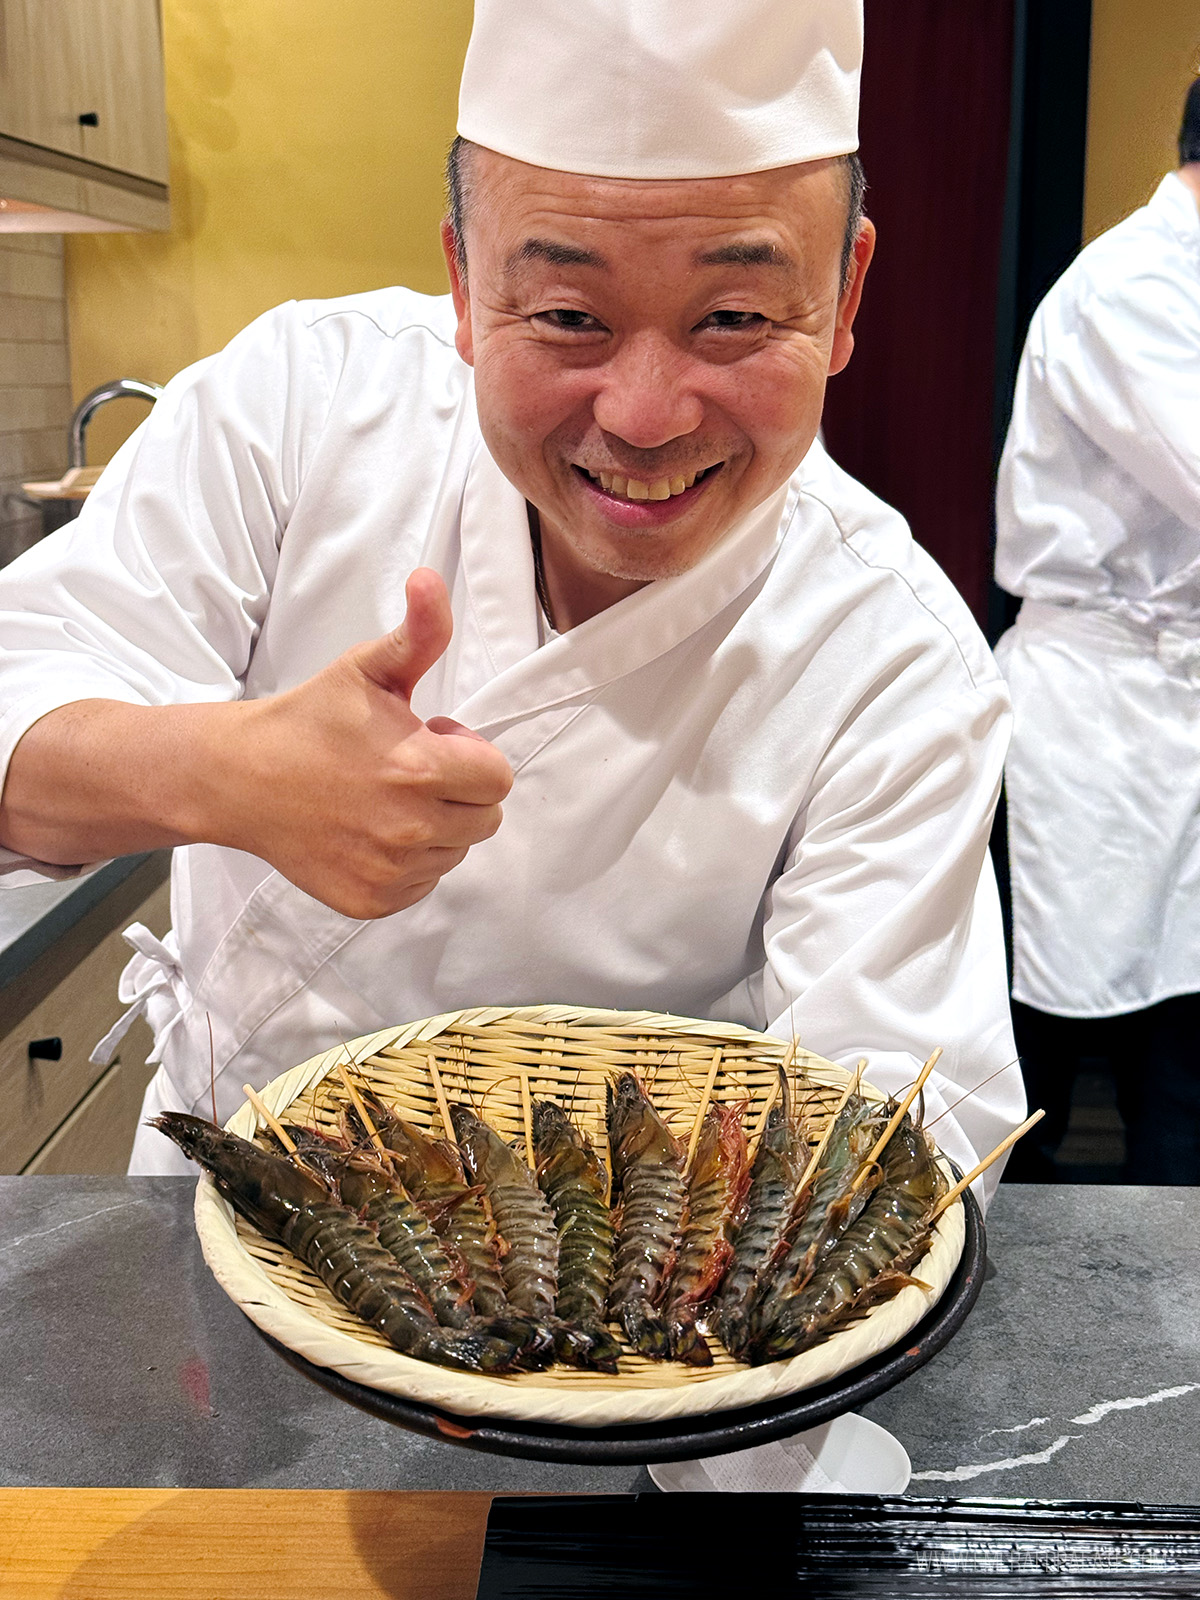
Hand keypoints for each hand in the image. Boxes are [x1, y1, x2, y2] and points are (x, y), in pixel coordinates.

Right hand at [215, 568, 511, 917]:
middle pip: (484, 818)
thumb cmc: (311, 720)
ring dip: (436, 828)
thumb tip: (430, 579)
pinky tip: (369, 831)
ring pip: (455, 852)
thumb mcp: (368, 668)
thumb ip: (419, 632)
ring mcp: (390, 871)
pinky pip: (423, 884)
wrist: (239, 779)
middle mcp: (410, 828)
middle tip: (406, 769)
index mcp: (420, 769)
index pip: (498, 777)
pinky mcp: (371, 900)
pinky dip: (408, 863)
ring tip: (384, 799)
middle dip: (458, 791)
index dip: (469, 754)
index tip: (430, 741)